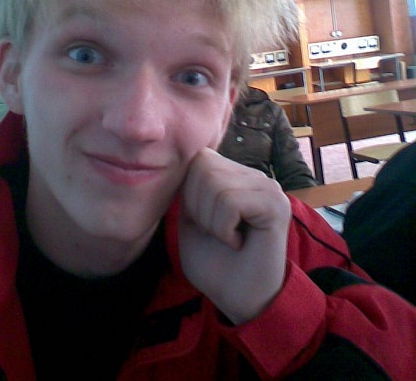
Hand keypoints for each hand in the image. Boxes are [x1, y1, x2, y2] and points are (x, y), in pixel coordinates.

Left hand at [178, 148, 290, 324]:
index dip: (189, 194)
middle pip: (204, 166)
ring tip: (228, 238)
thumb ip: (188, 188)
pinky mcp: (276, 205)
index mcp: (235, 175)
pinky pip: (231, 201)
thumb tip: (182, 160)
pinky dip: (224, 228)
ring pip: (215, 183)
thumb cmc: (216, 263)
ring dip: (212, 221)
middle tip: (217, 232)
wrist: (241, 300)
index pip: (199, 158)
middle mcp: (254, 175)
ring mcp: (268, 187)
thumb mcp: (190, 220)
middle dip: (198, 207)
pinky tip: (238, 242)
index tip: (204, 223)